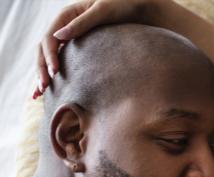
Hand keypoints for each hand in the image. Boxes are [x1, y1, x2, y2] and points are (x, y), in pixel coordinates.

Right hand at [35, 0, 151, 98]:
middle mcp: (65, 26)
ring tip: (39, 93)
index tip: (54, 72)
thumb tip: (58, 37)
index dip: (49, 56)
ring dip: (43, 74)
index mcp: (66, 15)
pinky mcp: (78, 47)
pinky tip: (51, 88)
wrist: (137, 8)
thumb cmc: (121, 6)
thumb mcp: (102, 12)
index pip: (50, 38)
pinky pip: (62, 60)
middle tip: (43, 88)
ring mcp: (71, 37)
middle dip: (42, 69)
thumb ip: (81, 23)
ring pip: (49, 56)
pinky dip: (54, 73)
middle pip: (44, 49)